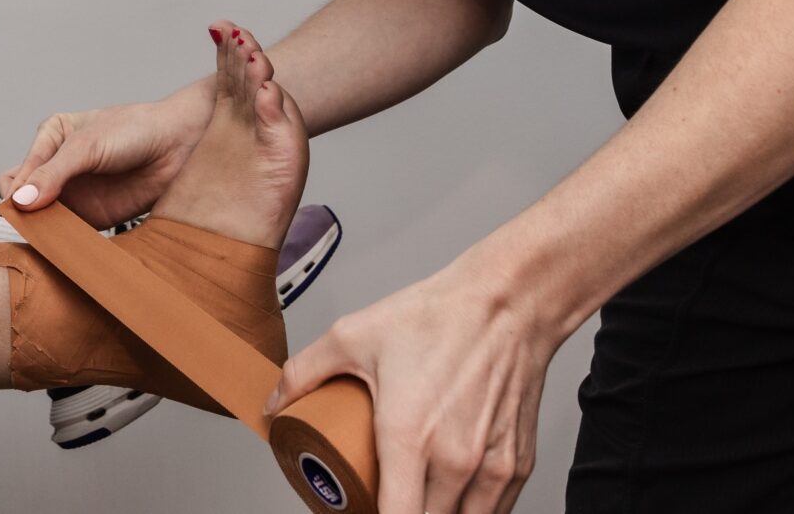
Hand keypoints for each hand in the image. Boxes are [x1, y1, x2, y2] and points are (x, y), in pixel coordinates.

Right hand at [0, 76, 215, 227]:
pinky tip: (67, 246)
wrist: (179, 145)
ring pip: (42, 221)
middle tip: (33, 227)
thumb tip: (21, 201)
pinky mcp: (94, 217)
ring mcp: (75, 195)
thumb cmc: (135, 130)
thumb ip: (53, 174)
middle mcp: (58, 169)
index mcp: (49, 140)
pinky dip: (63, 244)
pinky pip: (68, 235)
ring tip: (50, 238)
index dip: (15, 195)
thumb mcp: (87, 146)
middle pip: (22, 200)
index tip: (23, 208)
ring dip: (42, 233)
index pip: (15, 175)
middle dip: (23, 216)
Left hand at [265, 257, 565, 513]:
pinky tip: (449, 496)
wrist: (507, 302)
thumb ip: (303, 372)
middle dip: (397, 513)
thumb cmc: (438, 318)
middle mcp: (453, 460)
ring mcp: (490, 466)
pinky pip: (493, 511)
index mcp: (409, 437)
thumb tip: (275, 403)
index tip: (356, 509)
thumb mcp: (352, 337)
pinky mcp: (518, 464)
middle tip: (379, 496)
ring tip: (412, 497)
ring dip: (434, 513)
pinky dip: (470, 510)